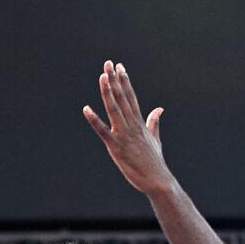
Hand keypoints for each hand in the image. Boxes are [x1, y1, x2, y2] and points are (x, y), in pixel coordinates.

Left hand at [82, 61, 175, 194]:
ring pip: (114, 109)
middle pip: (122, 98)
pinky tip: (85, 109)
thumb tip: (159, 108)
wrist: (158, 180)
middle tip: (108, 63)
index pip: (131, 97)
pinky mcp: (116, 147)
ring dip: (107, 92)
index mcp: (140, 123)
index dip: (124, 81)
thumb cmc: (155, 161)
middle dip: (115, 80)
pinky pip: (102, 131)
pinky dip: (94, 120)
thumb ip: (154, 122)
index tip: (120, 67)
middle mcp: (132, 125)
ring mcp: (124, 135)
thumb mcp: (155, 139)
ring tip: (102, 76)